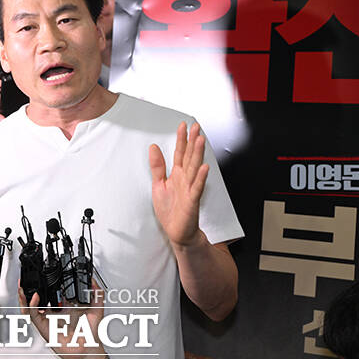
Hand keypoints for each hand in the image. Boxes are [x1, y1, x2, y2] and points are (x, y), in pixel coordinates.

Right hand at [19, 280, 105, 358]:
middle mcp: (54, 313)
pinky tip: (34, 297)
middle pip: (37, 299)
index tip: (45, 275)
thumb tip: (93, 281)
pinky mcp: (43, 327)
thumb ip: (97, 294)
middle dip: (29, 288)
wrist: (88, 349)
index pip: (51, 293)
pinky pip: (33, 315)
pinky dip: (31, 305)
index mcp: (64, 307)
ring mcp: (47, 319)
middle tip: (28, 278)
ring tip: (22, 287)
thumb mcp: (97, 309)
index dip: (45, 284)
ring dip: (24, 297)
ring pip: (30, 307)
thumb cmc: (90, 334)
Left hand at [149, 122, 208, 247]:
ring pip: (194, 168)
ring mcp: (190, 189)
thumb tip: (153, 147)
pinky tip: (204, 168)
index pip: (180, 153)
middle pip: (189, 157)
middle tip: (196, 127)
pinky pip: (197, 188)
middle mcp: (185, 180)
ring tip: (200, 140)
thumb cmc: (170, 211)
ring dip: (198, 154)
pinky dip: (201, 178)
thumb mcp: (158, 185)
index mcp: (177, 175)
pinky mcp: (192, 201)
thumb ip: (157, 166)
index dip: (181, 139)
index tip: (183, 126)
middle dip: (192, 141)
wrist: (177, 232)